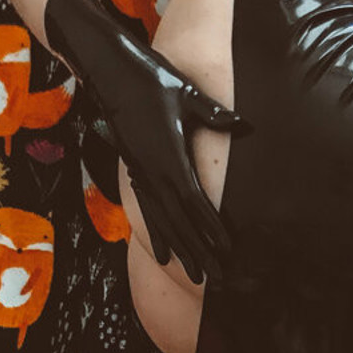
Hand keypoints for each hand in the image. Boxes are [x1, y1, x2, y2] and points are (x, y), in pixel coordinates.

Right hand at [101, 39, 243, 282]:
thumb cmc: (152, 80)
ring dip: (183, 252)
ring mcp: (143, 178)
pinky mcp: (135, 175)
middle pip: (181, 223)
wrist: (109, 73)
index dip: (211, 227)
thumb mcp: (186, 95)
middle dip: (200, 252)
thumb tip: (243, 124)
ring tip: (198, 278)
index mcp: (170, 158)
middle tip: (219, 279)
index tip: (227, 248)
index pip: (195, 202)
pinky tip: (167, 257)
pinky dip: (160, 237)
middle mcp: (154, 175)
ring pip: (164, 224)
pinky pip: (149, 214)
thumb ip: (214, 114)